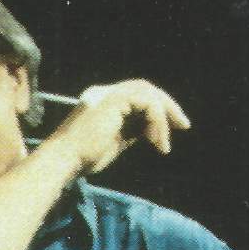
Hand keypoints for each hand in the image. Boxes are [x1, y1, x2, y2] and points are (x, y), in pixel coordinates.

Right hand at [49, 80, 189, 175]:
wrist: (64, 161)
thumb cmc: (83, 159)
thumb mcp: (115, 142)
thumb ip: (133, 130)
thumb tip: (152, 128)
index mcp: (103, 100)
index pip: (137, 95)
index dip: (158, 108)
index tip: (172, 128)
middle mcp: (104, 92)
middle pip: (145, 88)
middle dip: (168, 106)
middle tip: (184, 125)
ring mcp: (107, 93)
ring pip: (148, 93)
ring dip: (163, 118)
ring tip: (163, 143)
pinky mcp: (112, 100)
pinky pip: (146, 102)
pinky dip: (157, 121)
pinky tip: (156, 141)